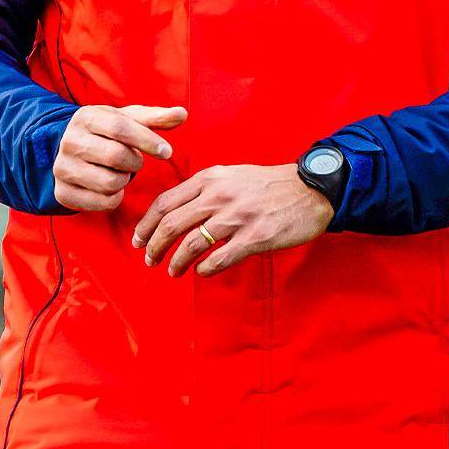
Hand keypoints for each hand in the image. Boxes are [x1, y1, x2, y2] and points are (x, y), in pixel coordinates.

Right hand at [53, 103, 185, 211]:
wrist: (64, 149)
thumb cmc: (105, 131)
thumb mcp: (126, 119)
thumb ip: (155, 117)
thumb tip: (183, 113)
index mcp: (86, 117)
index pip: (121, 128)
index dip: (148, 141)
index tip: (167, 152)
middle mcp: (70, 141)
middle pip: (117, 156)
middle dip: (135, 162)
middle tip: (136, 161)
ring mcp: (62, 168)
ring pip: (110, 183)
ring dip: (125, 181)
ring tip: (121, 172)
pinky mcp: (62, 192)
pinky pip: (102, 202)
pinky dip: (115, 198)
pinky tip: (112, 187)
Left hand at [131, 163, 333, 277]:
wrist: (309, 189)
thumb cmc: (267, 185)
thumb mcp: (230, 175)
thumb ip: (203, 190)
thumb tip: (175, 211)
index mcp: (209, 179)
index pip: (165, 202)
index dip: (146, 224)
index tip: (138, 239)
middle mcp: (218, 196)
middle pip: (171, 224)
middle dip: (154, 246)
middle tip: (148, 260)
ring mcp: (236, 217)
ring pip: (191, 244)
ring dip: (176, 262)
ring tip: (172, 271)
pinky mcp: (254, 238)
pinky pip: (219, 259)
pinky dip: (204, 269)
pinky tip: (201, 272)